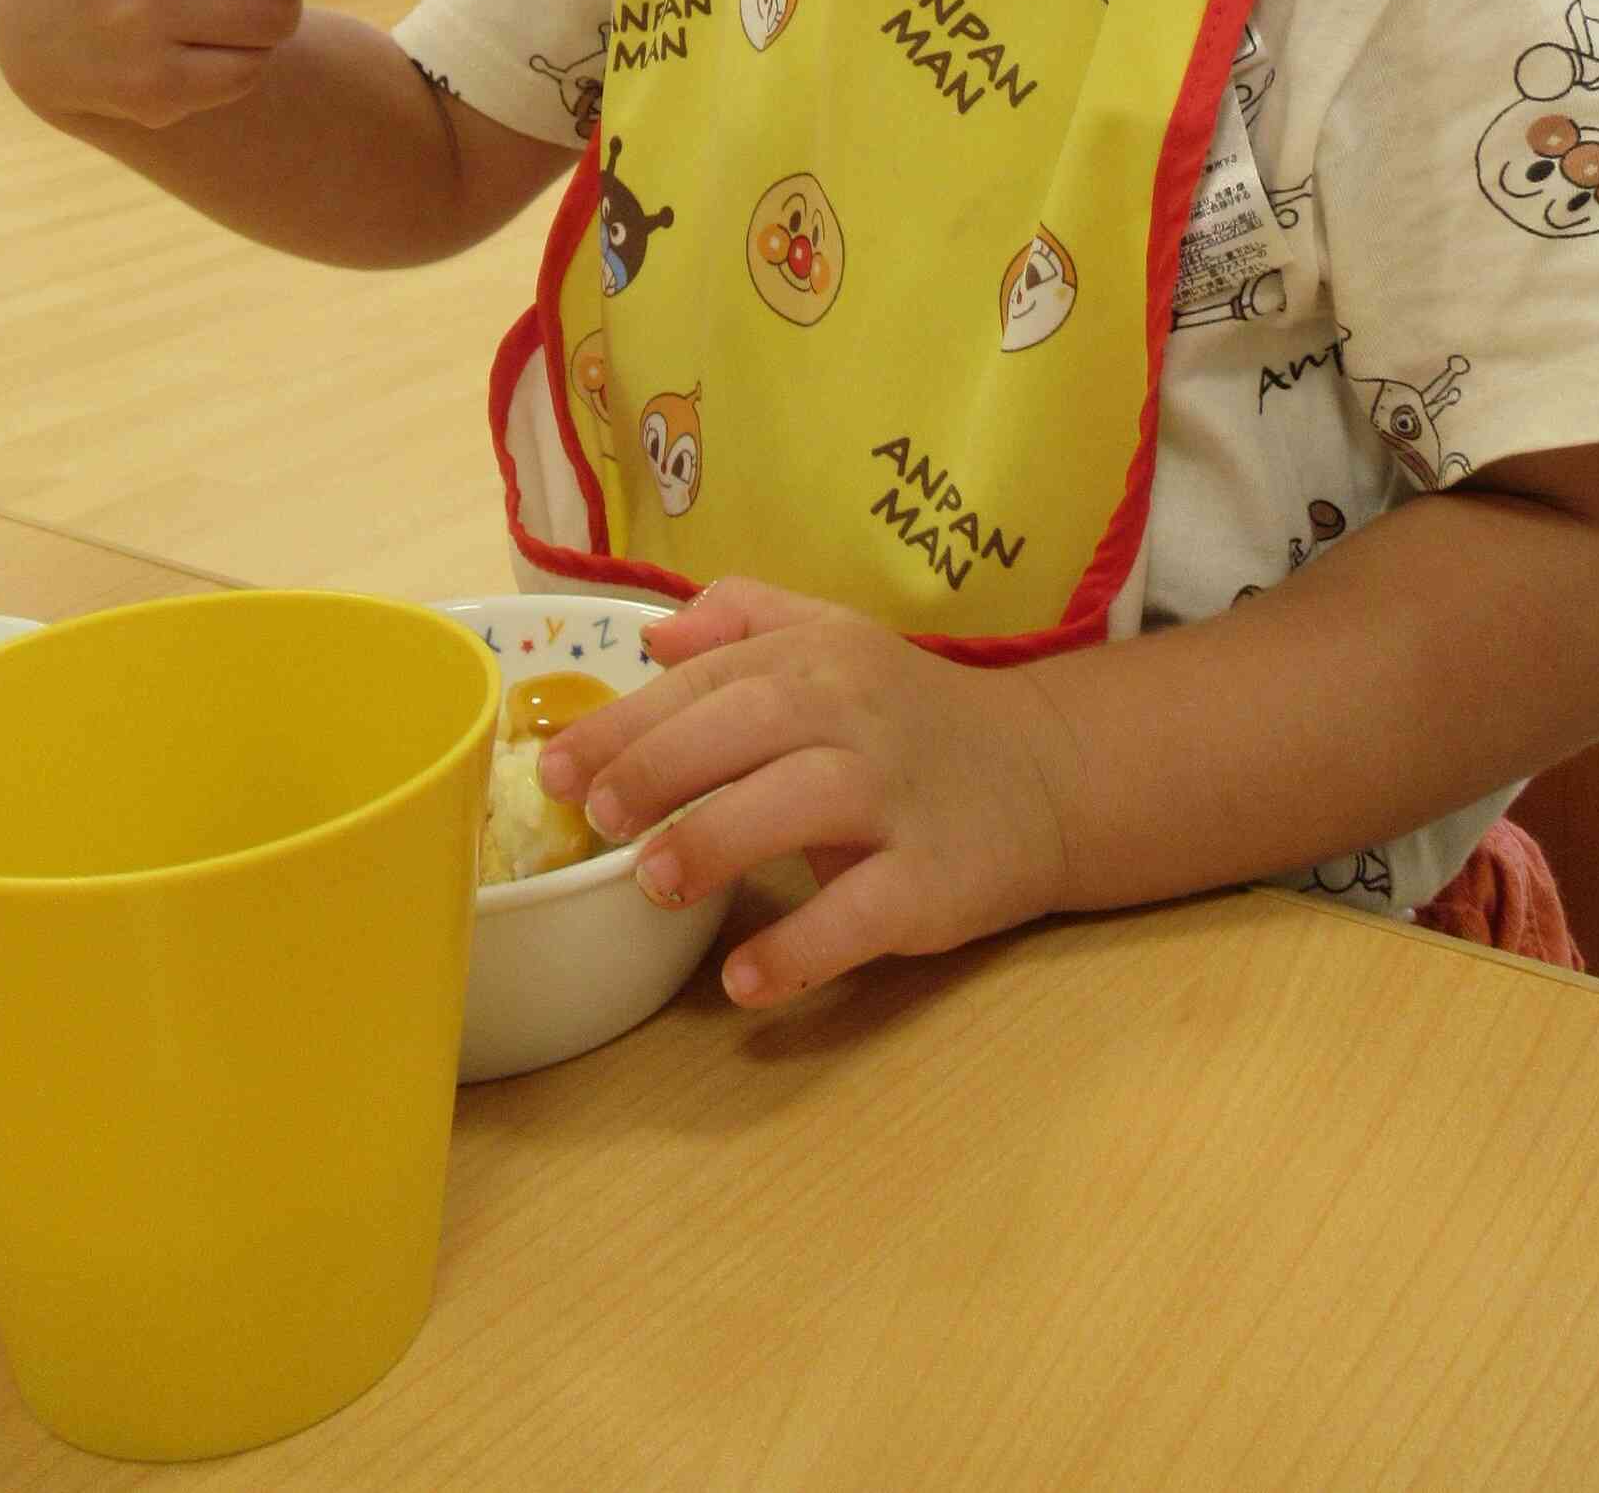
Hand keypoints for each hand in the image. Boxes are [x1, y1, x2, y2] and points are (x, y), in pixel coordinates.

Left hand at [536, 579, 1075, 1006]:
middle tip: (593, 818)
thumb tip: (653, 636)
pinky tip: (744, 978)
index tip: (552, 767)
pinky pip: (862, 911)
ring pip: (801, 805)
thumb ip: (744, 621)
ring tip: (653, 884)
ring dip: (718, 841)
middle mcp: (854, 715)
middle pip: (746, 726)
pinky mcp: (934, 878)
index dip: (623, 723)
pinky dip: (802, 946)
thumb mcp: (835, 639)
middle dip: (658, 767)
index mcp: (816, 658)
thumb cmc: (912, 712)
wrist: (1046, 773)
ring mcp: (898, 797)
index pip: (705, 681)